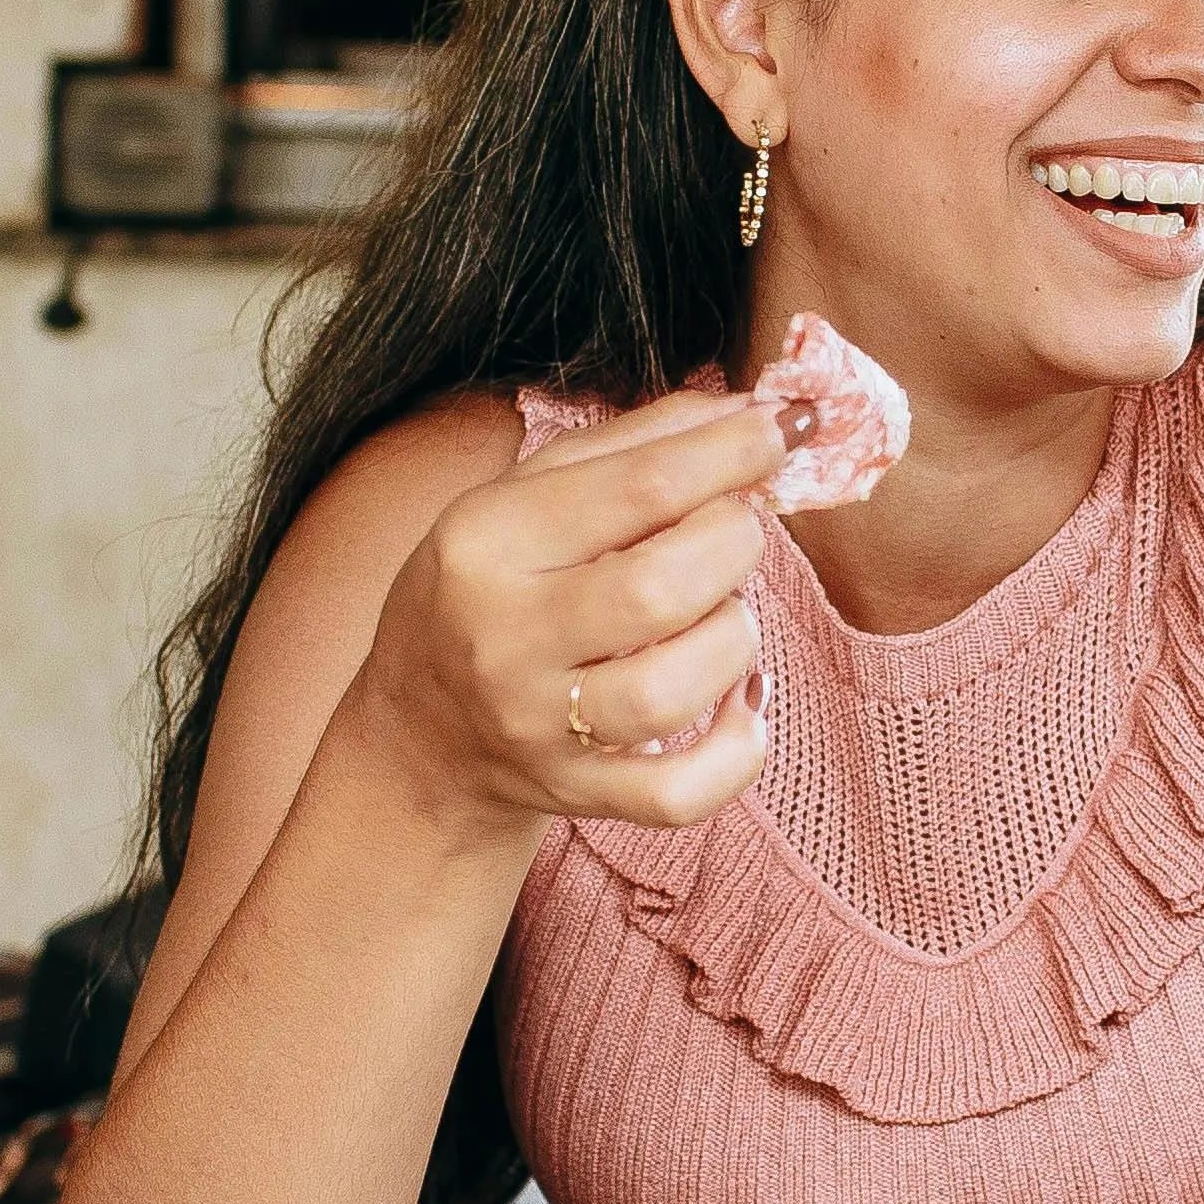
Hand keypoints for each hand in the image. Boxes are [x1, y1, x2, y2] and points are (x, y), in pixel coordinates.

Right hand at [344, 392, 782, 832]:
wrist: (419, 731)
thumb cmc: (490, 589)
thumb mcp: (526, 498)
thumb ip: (634, 445)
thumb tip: (746, 409)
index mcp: (487, 540)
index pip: (638, 486)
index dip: (734, 452)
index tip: (785, 428)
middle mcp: (504, 636)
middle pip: (662, 588)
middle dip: (733, 545)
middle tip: (733, 533)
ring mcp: (537, 726)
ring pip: (676, 690)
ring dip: (735, 639)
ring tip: (721, 615)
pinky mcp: (574, 793)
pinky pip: (682, 793)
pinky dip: (739, 749)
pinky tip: (741, 705)